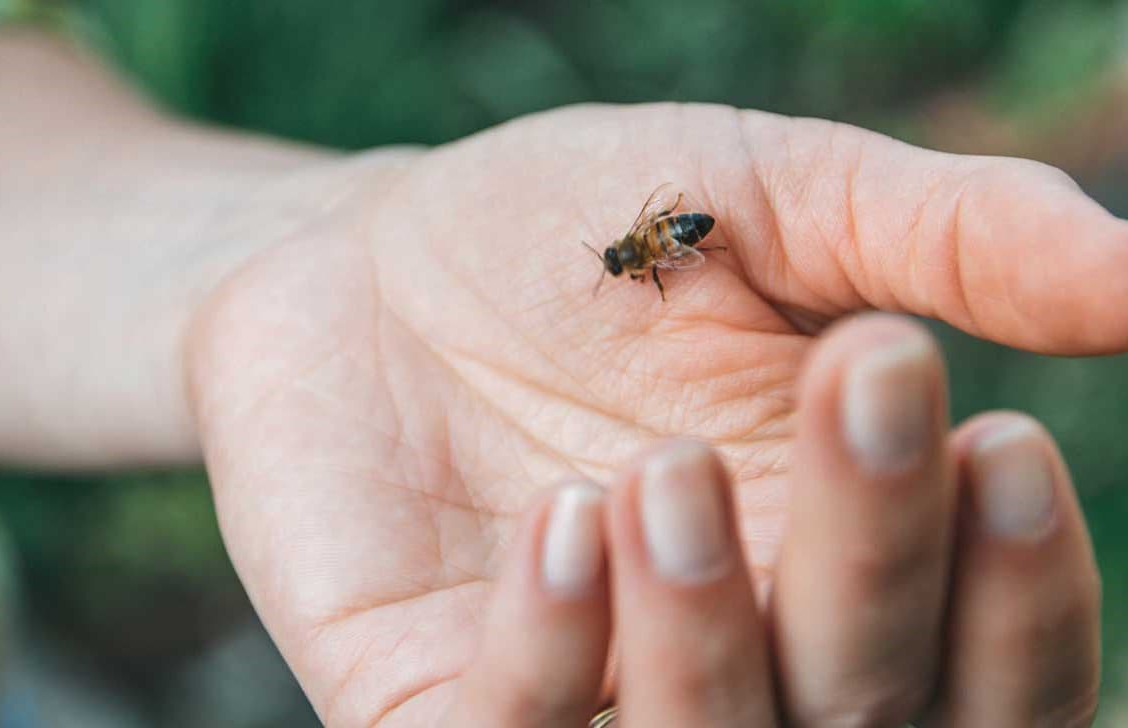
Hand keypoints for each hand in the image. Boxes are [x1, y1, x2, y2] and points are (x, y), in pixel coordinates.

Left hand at [187, 104, 1120, 724]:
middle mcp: (727, 656)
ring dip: (712, 638)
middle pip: (858, 717)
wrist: (368, 254)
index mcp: (836, 561)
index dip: (1018, 599)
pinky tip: (561, 523)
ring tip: (665, 466)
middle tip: (861, 380)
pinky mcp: (429, 702)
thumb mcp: (778, 201)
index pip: (982, 668)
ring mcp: (579, 692)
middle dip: (874, 569)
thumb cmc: (586, 229)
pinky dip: (555, 656)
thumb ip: (953, 240)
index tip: (997, 440)